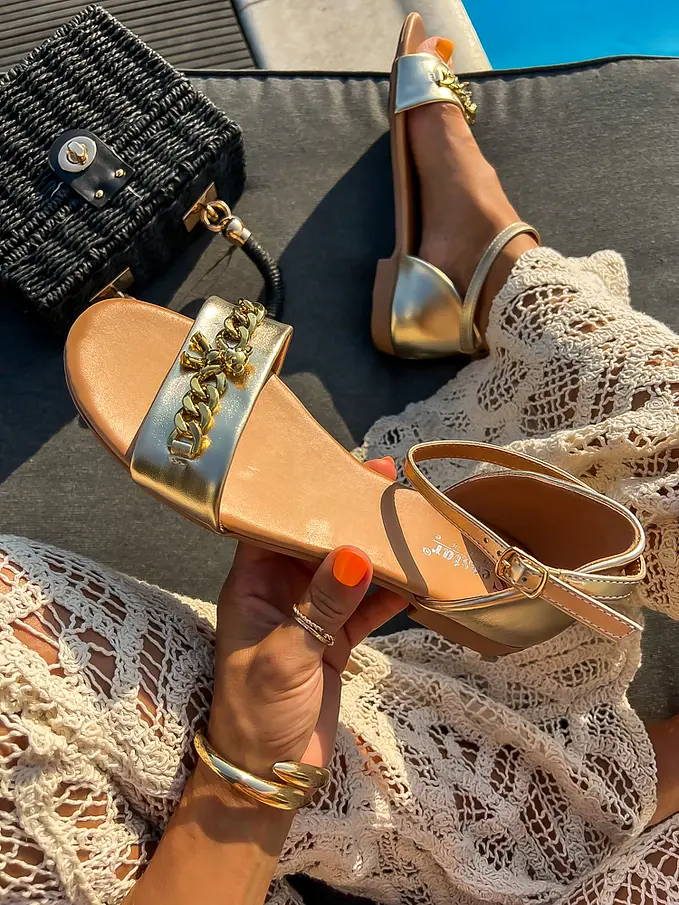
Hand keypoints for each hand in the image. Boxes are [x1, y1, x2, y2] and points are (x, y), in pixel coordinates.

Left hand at [207, 457, 403, 774]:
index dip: (303, 493)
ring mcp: (310, 614)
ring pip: (346, 570)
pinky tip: (417, 576)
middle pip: (316, 540)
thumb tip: (354, 553)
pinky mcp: (334, 640)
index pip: (273, 525)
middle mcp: (279, 591)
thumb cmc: (257, 714)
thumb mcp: (284, 657)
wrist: (267, 777)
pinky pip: (365, 606)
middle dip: (347, 513)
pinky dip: (390, 593)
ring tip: (408, 518)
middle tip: (385, 481)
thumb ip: (320, 607)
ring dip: (375, 550)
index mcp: (251, 584)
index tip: (339, 468)